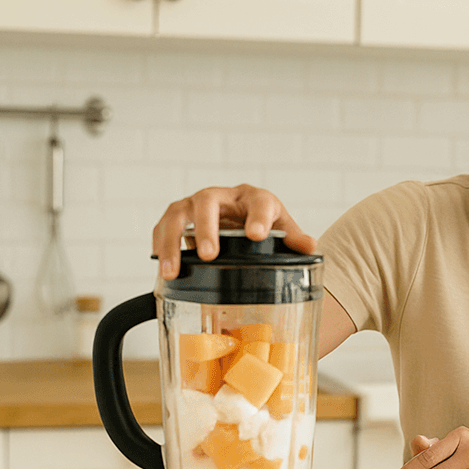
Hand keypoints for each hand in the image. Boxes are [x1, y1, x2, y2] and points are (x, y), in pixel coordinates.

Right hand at [152, 184, 317, 278]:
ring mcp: (197, 205)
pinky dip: (159, 243)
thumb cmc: (263, 225)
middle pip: (208, 201)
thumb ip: (293, 239)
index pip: (258, 202)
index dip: (258, 217)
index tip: (255, 236)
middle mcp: (224, 197)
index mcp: (255, 199)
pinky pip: (163, 225)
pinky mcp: (180, 217)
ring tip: (171, 271)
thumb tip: (309, 246)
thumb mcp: (282, 231)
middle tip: (208, 255)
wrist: (244, 220)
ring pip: (178, 213)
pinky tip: (161, 265)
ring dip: (171, 241)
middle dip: (205, 228)